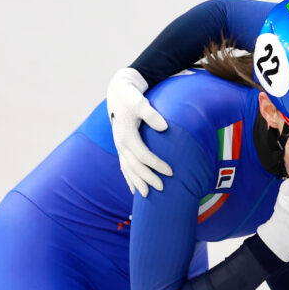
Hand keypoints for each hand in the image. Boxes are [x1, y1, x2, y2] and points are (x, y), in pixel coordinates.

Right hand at [106, 67, 172, 195]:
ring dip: (137, 182)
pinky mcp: (120, 147)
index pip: (142, 155)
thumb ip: (151, 114)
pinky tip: (133, 189)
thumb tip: (164, 127)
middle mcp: (121, 144)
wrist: (118, 94)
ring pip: (127, 169)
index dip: (156, 164)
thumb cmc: (132, 98)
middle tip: (162, 188)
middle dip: (147, 178)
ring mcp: (119, 147)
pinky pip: (124, 166)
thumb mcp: (141, 102)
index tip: (170, 172)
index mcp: (126, 135)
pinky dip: (129, 178)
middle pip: (134, 166)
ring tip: (147, 195)